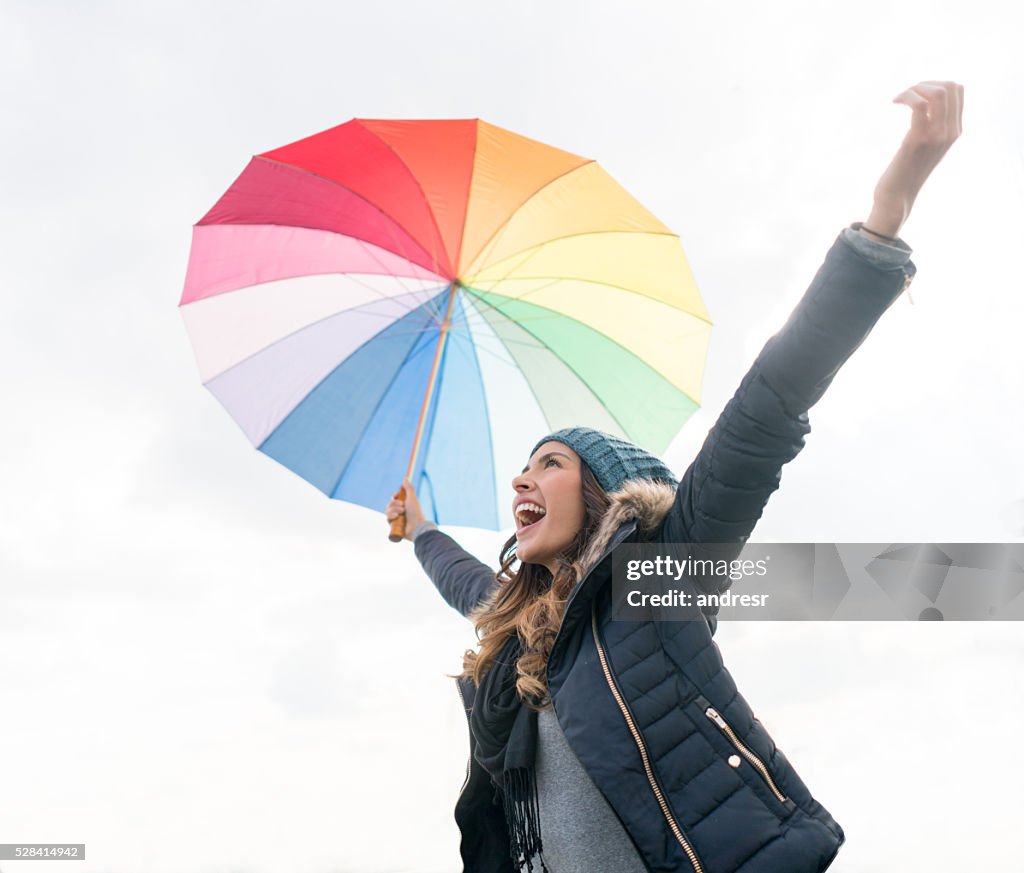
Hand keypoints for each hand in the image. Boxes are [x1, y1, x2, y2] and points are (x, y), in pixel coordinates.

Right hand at [385, 477, 425, 541]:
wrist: (416, 525)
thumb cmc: (416, 512)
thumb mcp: (412, 498)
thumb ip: (408, 488)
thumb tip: (405, 477)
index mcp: (404, 504)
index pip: (394, 498)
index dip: (394, 496)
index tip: (396, 495)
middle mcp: (399, 511)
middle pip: (389, 503)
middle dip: (394, 503)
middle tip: (403, 506)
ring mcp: (396, 518)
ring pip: (387, 510)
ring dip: (394, 510)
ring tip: (402, 513)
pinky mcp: (393, 525)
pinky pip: (387, 518)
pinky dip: (391, 516)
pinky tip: (397, 517)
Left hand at [864, 81, 963, 238]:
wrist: (897, 197)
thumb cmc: (906, 171)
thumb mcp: (926, 146)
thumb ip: (931, 126)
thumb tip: (924, 103)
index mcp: (955, 130)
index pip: (958, 90)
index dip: (934, 83)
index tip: (915, 95)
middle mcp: (950, 131)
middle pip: (949, 86)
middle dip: (924, 83)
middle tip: (905, 97)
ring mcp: (936, 135)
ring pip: (937, 92)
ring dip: (914, 88)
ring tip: (899, 99)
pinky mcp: (917, 140)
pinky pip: (919, 104)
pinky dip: (905, 96)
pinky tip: (894, 102)